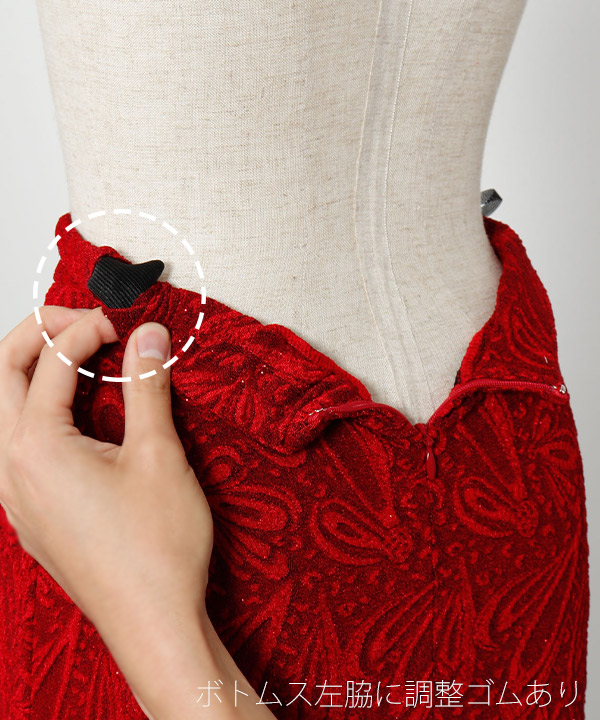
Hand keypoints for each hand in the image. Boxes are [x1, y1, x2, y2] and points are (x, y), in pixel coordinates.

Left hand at [0, 306, 213, 638]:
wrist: (153, 623)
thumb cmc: (158, 547)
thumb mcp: (160, 455)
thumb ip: (147, 386)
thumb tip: (148, 337)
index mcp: (37, 448)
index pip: (50, 362)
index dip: (88, 330)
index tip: (125, 327)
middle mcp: (11, 470)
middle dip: (38, 336)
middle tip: (85, 325)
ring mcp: (15, 497)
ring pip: (0, 415)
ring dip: (33, 376)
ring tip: (80, 365)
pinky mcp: (31, 516)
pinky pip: (16, 449)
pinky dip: (38, 416)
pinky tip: (80, 423)